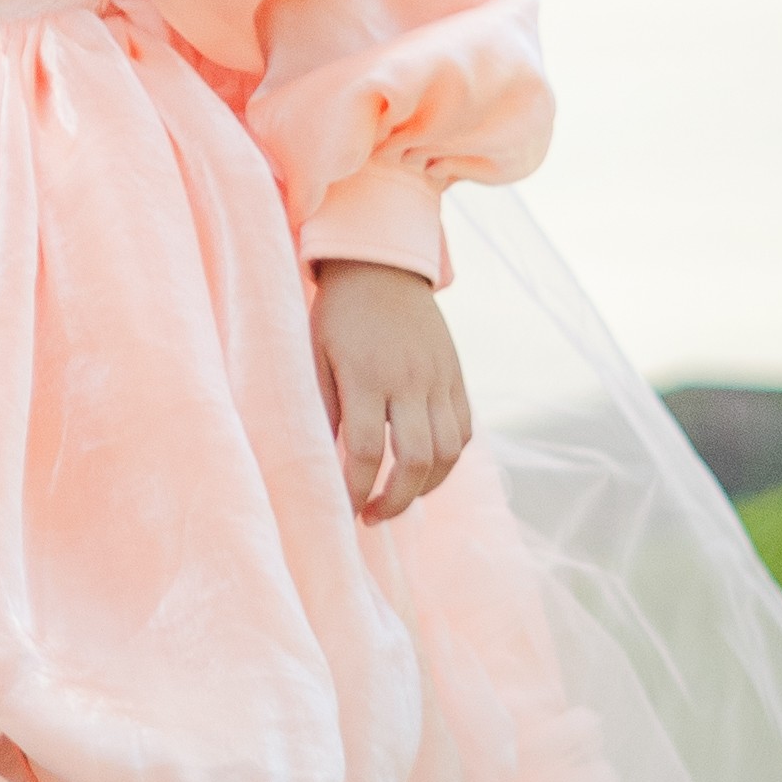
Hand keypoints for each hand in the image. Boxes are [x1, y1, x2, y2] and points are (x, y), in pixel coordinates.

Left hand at [311, 260, 469, 523]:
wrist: (381, 265)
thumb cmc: (338, 313)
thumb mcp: (317, 353)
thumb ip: (325, 406)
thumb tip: (327, 461)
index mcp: (366, 374)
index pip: (363, 450)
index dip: (354, 489)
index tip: (343, 510)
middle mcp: (409, 379)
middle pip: (415, 459)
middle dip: (395, 501)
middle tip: (372, 516)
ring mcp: (439, 378)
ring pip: (448, 452)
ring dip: (425, 487)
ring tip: (397, 498)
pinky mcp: (457, 376)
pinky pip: (464, 431)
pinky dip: (448, 459)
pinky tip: (424, 469)